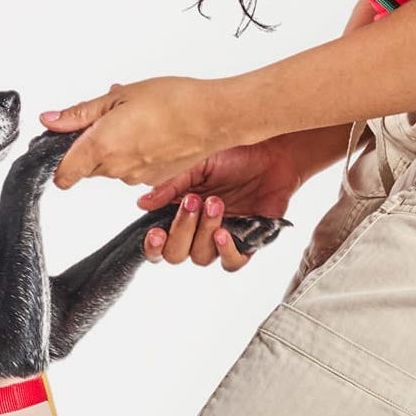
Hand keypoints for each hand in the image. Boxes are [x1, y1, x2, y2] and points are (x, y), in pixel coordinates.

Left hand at [39, 77, 225, 193]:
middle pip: (87, 167)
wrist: (214, 117)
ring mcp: (136, 178)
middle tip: (109, 118)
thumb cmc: (173, 101)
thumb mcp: (118, 96)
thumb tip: (51, 120)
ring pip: (111, 168)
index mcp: (101, 146)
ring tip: (136, 121)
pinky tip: (152, 134)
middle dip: (91, 147)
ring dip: (115, 150)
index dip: (59, 161)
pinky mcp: (154, 181)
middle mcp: (116, 168)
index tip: (63, 145)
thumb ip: (80, 113)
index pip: (63, 175)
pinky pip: (133, 171)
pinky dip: (136, 155)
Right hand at [135, 135, 324, 272]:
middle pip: (175, 254)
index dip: (152, 245)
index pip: (157, 242)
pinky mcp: (246, 242)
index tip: (157, 232)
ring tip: (216, 203)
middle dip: (181, 231)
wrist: (272, 152)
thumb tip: (143, 203)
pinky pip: (231, 262)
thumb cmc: (234, 154)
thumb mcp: (197, 163)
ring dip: (204, 232)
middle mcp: (196, 229)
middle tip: (193, 202)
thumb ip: (170, 184)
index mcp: (178, 211)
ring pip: (200, 257)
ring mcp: (220, 236)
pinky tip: (224, 231)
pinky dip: (225, 250)